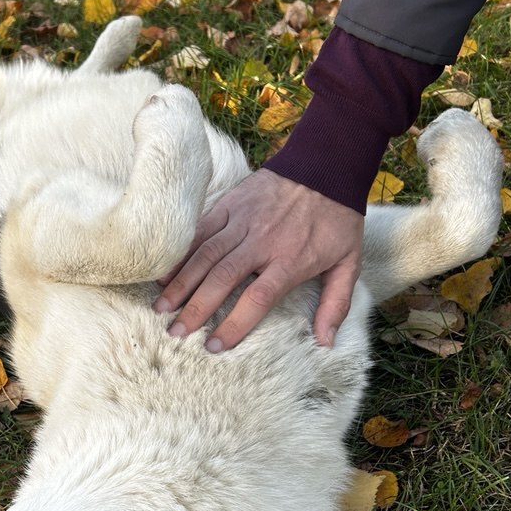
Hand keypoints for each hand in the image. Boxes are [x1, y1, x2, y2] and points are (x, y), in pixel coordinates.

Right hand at [154, 168, 364, 349]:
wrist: (326, 164)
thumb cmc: (337, 219)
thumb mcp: (349, 262)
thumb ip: (335, 303)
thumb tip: (325, 342)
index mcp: (290, 260)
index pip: (256, 298)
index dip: (233, 324)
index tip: (213, 346)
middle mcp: (262, 241)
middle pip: (222, 278)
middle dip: (195, 308)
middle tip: (174, 332)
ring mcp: (243, 220)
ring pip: (205, 254)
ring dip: (181, 283)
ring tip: (160, 307)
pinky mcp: (230, 204)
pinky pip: (201, 230)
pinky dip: (182, 252)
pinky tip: (165, 272)